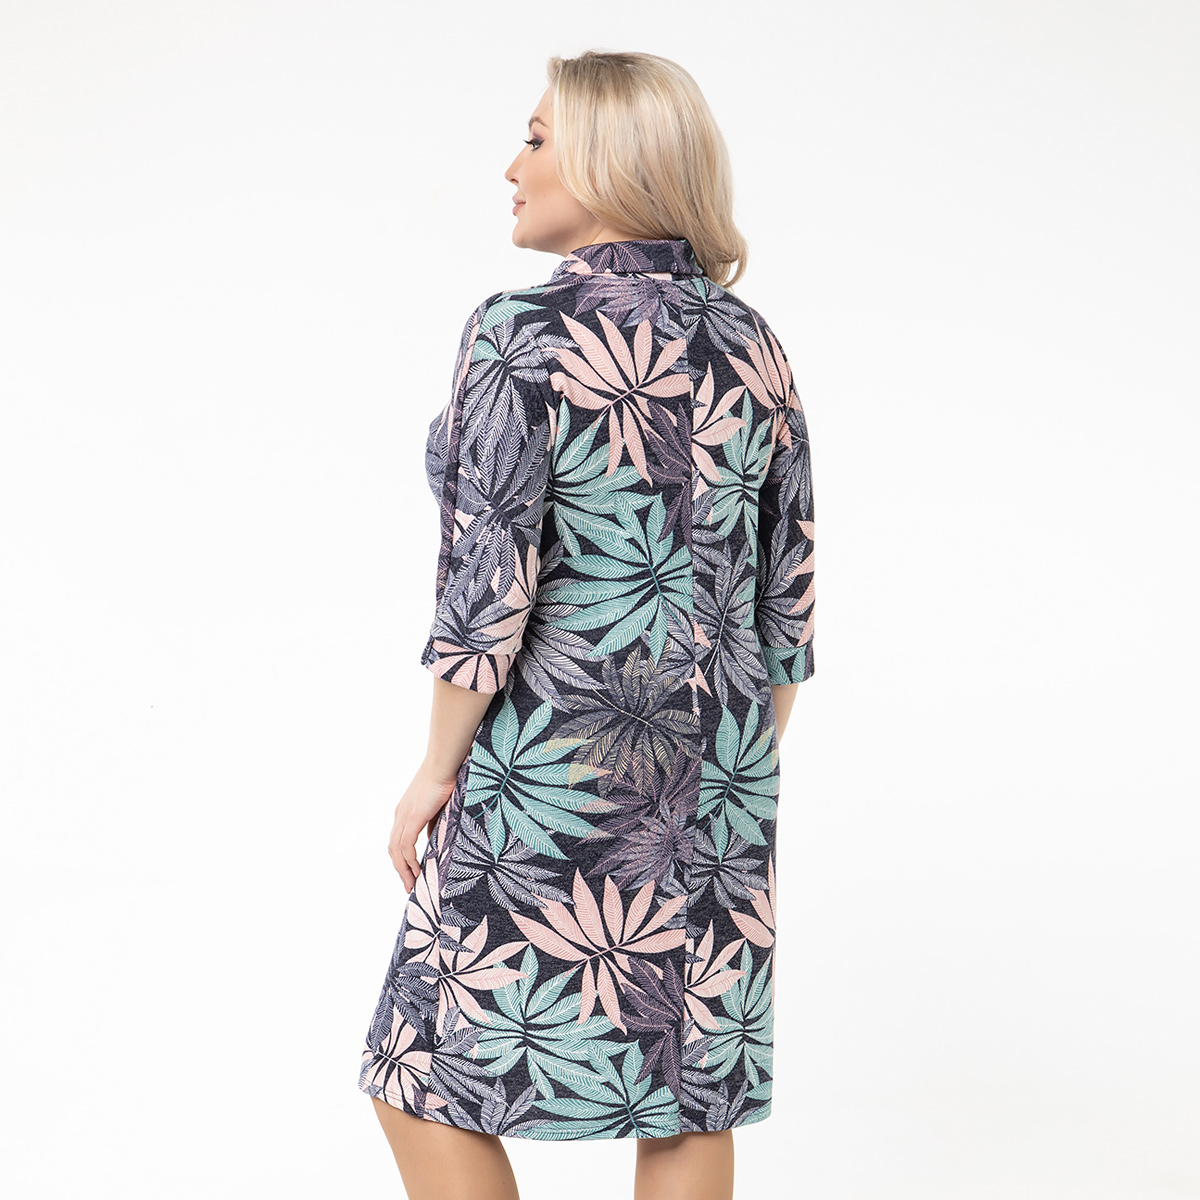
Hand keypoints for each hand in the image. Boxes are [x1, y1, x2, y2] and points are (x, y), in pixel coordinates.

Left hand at [388, 761, 459, 891]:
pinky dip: (409, 861)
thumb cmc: (446, 779)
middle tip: (408, 885)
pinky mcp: (412, 817)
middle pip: (393, 849)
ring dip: (403, 870)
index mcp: (405, 811)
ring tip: (411, 885)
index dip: (402, 858)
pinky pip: (406, 846)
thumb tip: (433, 836)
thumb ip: (434, 822)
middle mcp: (400, 815)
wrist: (444, 764)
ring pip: (397, 851)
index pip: (398, 840)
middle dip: (400, 869)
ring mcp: (404, 816)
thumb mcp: (439, 805)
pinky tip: (416, 871)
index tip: (410, 873)